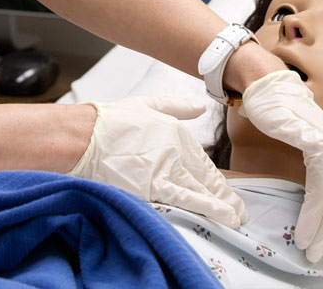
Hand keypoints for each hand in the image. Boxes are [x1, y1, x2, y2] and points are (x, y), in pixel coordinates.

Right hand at [67, 95, 247, 226]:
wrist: (84, 135)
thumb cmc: (110, 120)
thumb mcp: (147, 104)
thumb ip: (177, 107)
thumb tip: (199, 107)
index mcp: (176, 132)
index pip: (202, 161)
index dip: (215, 180)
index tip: (225, 192)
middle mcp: (176, 150)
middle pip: (205, 178)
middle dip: (224, 196)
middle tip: (238, 211)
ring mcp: (167, 168)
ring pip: (201, 190)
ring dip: (221, 205)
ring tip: (235, 218)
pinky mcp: (154, 186)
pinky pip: (187, 199)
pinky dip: (209, 207)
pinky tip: (224, 215)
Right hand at [238, 70, 322, 262]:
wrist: (266, 87)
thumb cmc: (281, 113)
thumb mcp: (305, 135)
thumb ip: (317, 156)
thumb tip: (318, 179)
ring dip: (321, 226)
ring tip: (311, 247)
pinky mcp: (316, 144)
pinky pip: (317, 186)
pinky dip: (312, 211)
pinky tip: (311, 227)